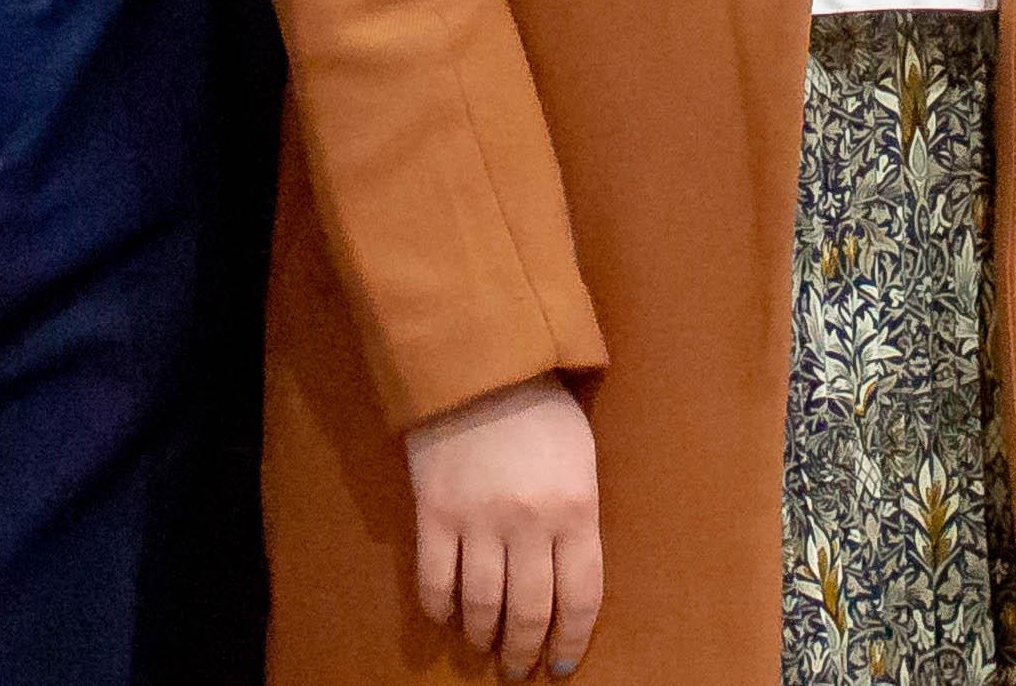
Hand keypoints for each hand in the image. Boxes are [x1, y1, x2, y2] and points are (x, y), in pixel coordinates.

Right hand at [406, 373, 602, 672]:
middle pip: (530, 612)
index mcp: (578, 508)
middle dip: (524, 652)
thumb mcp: (581, 458)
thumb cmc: (540, 407)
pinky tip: (448, 618)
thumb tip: (567, 577)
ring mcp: (479, 521)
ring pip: (482, 607)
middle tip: (518, 668)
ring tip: (485, 646)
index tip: (561, 664)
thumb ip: (578, 516)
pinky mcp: (434, 514)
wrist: (479, 361)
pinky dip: (441, 611)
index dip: (572, 640)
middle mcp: (530, 523)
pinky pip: (436, 583)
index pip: (582, 596)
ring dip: (484, 637)